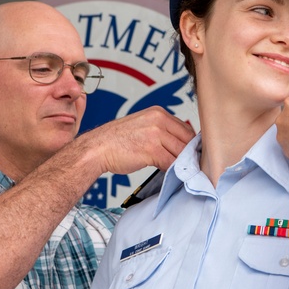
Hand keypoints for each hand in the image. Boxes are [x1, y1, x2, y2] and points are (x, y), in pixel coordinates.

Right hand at [78, 106, 195, 174]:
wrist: (96, 148)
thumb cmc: (116, 141)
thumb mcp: (142, 126)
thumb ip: (161, 132)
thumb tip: (180, 145)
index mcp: (158, 113)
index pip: (186, 129)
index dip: (191, 144)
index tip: (192, 155)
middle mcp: (158, 120)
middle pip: (187, 139)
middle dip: (190, 154)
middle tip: (190, 166)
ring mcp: (155, 134)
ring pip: (181, 152)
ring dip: (182, 164)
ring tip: (182, 172)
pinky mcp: (151, 150)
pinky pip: (171, 163)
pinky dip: (173, 171)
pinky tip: (170, 175)